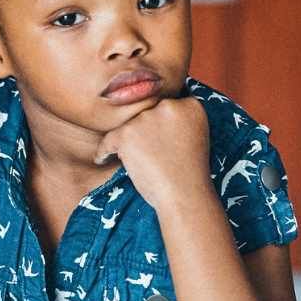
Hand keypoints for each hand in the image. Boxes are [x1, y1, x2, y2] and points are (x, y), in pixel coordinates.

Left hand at [95, 97, 211, 213]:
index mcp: (191, 106)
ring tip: (131, 160)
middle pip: (148, 113)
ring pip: (129, 126)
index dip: (163, 125)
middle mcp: (169, 106)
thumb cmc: (190, 173)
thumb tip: (155, 117)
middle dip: (145, 130)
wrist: (183, 194)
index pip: (169, 108)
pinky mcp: (127, 133)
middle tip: (147, 152)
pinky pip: (109, 140)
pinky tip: (103, 160)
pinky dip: (105, 152)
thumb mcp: (197, 138)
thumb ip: (181, 121)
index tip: (160, 140)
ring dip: (127, 141)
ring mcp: (146, 118)